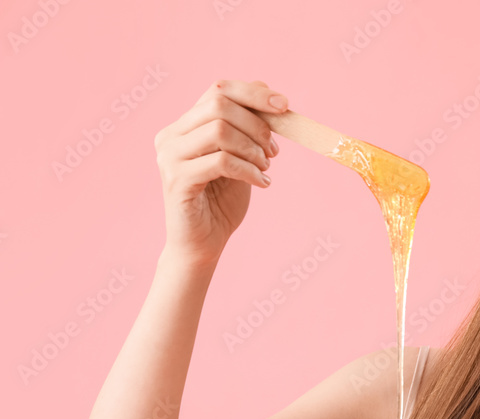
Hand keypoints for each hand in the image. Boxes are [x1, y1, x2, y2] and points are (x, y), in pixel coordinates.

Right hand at [153, 79, 287, 266]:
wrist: (203, 244)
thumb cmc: (221, 201)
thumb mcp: (241, 157)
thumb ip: (247, 126)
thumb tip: (267, 88)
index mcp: (184, 126)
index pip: (218, 90)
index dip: (254, 93)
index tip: (284, 106)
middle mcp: (171, 136)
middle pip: (219, 105)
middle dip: (257, 125)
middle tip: (274, 152)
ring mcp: (170, 157)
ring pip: (220, 131)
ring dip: (253, 149)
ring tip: (265, 168)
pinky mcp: (177, 180)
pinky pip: (221, 161)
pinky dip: (249, 170)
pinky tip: (262, 183)